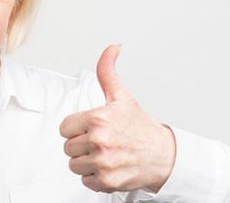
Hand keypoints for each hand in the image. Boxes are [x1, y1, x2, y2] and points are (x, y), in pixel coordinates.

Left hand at [59, 45, 175, 192]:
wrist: (164, 156)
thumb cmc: (141, 128)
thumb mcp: (122, 97)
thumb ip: (107, 72)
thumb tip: (111, 48)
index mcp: (98, 119)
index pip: (65, 128)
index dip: (77, 128)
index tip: (91, 128)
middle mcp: (99, 141)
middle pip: (68, 147)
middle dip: (82, 144)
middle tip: (101, 141)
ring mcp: (103, 163)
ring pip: (74, 164)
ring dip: (87, 161)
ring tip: (105, 154)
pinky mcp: (107, 182)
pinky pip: (85, 180)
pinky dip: (95, 176)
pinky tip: (109, 166)